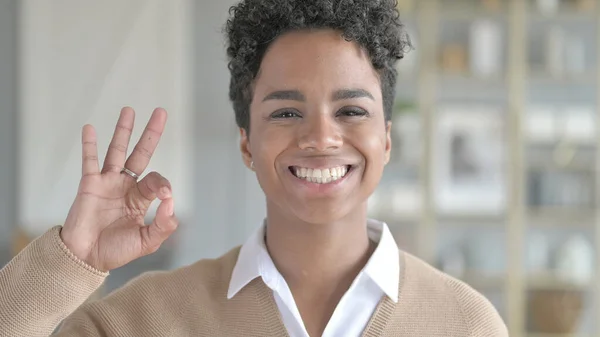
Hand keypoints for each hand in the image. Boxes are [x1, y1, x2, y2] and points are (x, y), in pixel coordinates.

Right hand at [60, 107, 177, 271]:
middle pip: (141, 153)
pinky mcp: (89, 184)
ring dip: (123, 130)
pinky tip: (90, 128)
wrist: (85, 258)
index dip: (163, 183)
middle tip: (161, 111)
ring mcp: (107, 182)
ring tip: (129, 110)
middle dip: (151, 133)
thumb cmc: (115, 250)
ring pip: (117, 150)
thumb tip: (171, 200)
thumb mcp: (147, 241)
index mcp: (141, 198)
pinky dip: (89, 145)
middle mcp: (126, 186)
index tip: (165, 195)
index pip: (156, 180)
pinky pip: (89, 161)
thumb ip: (164, 224)